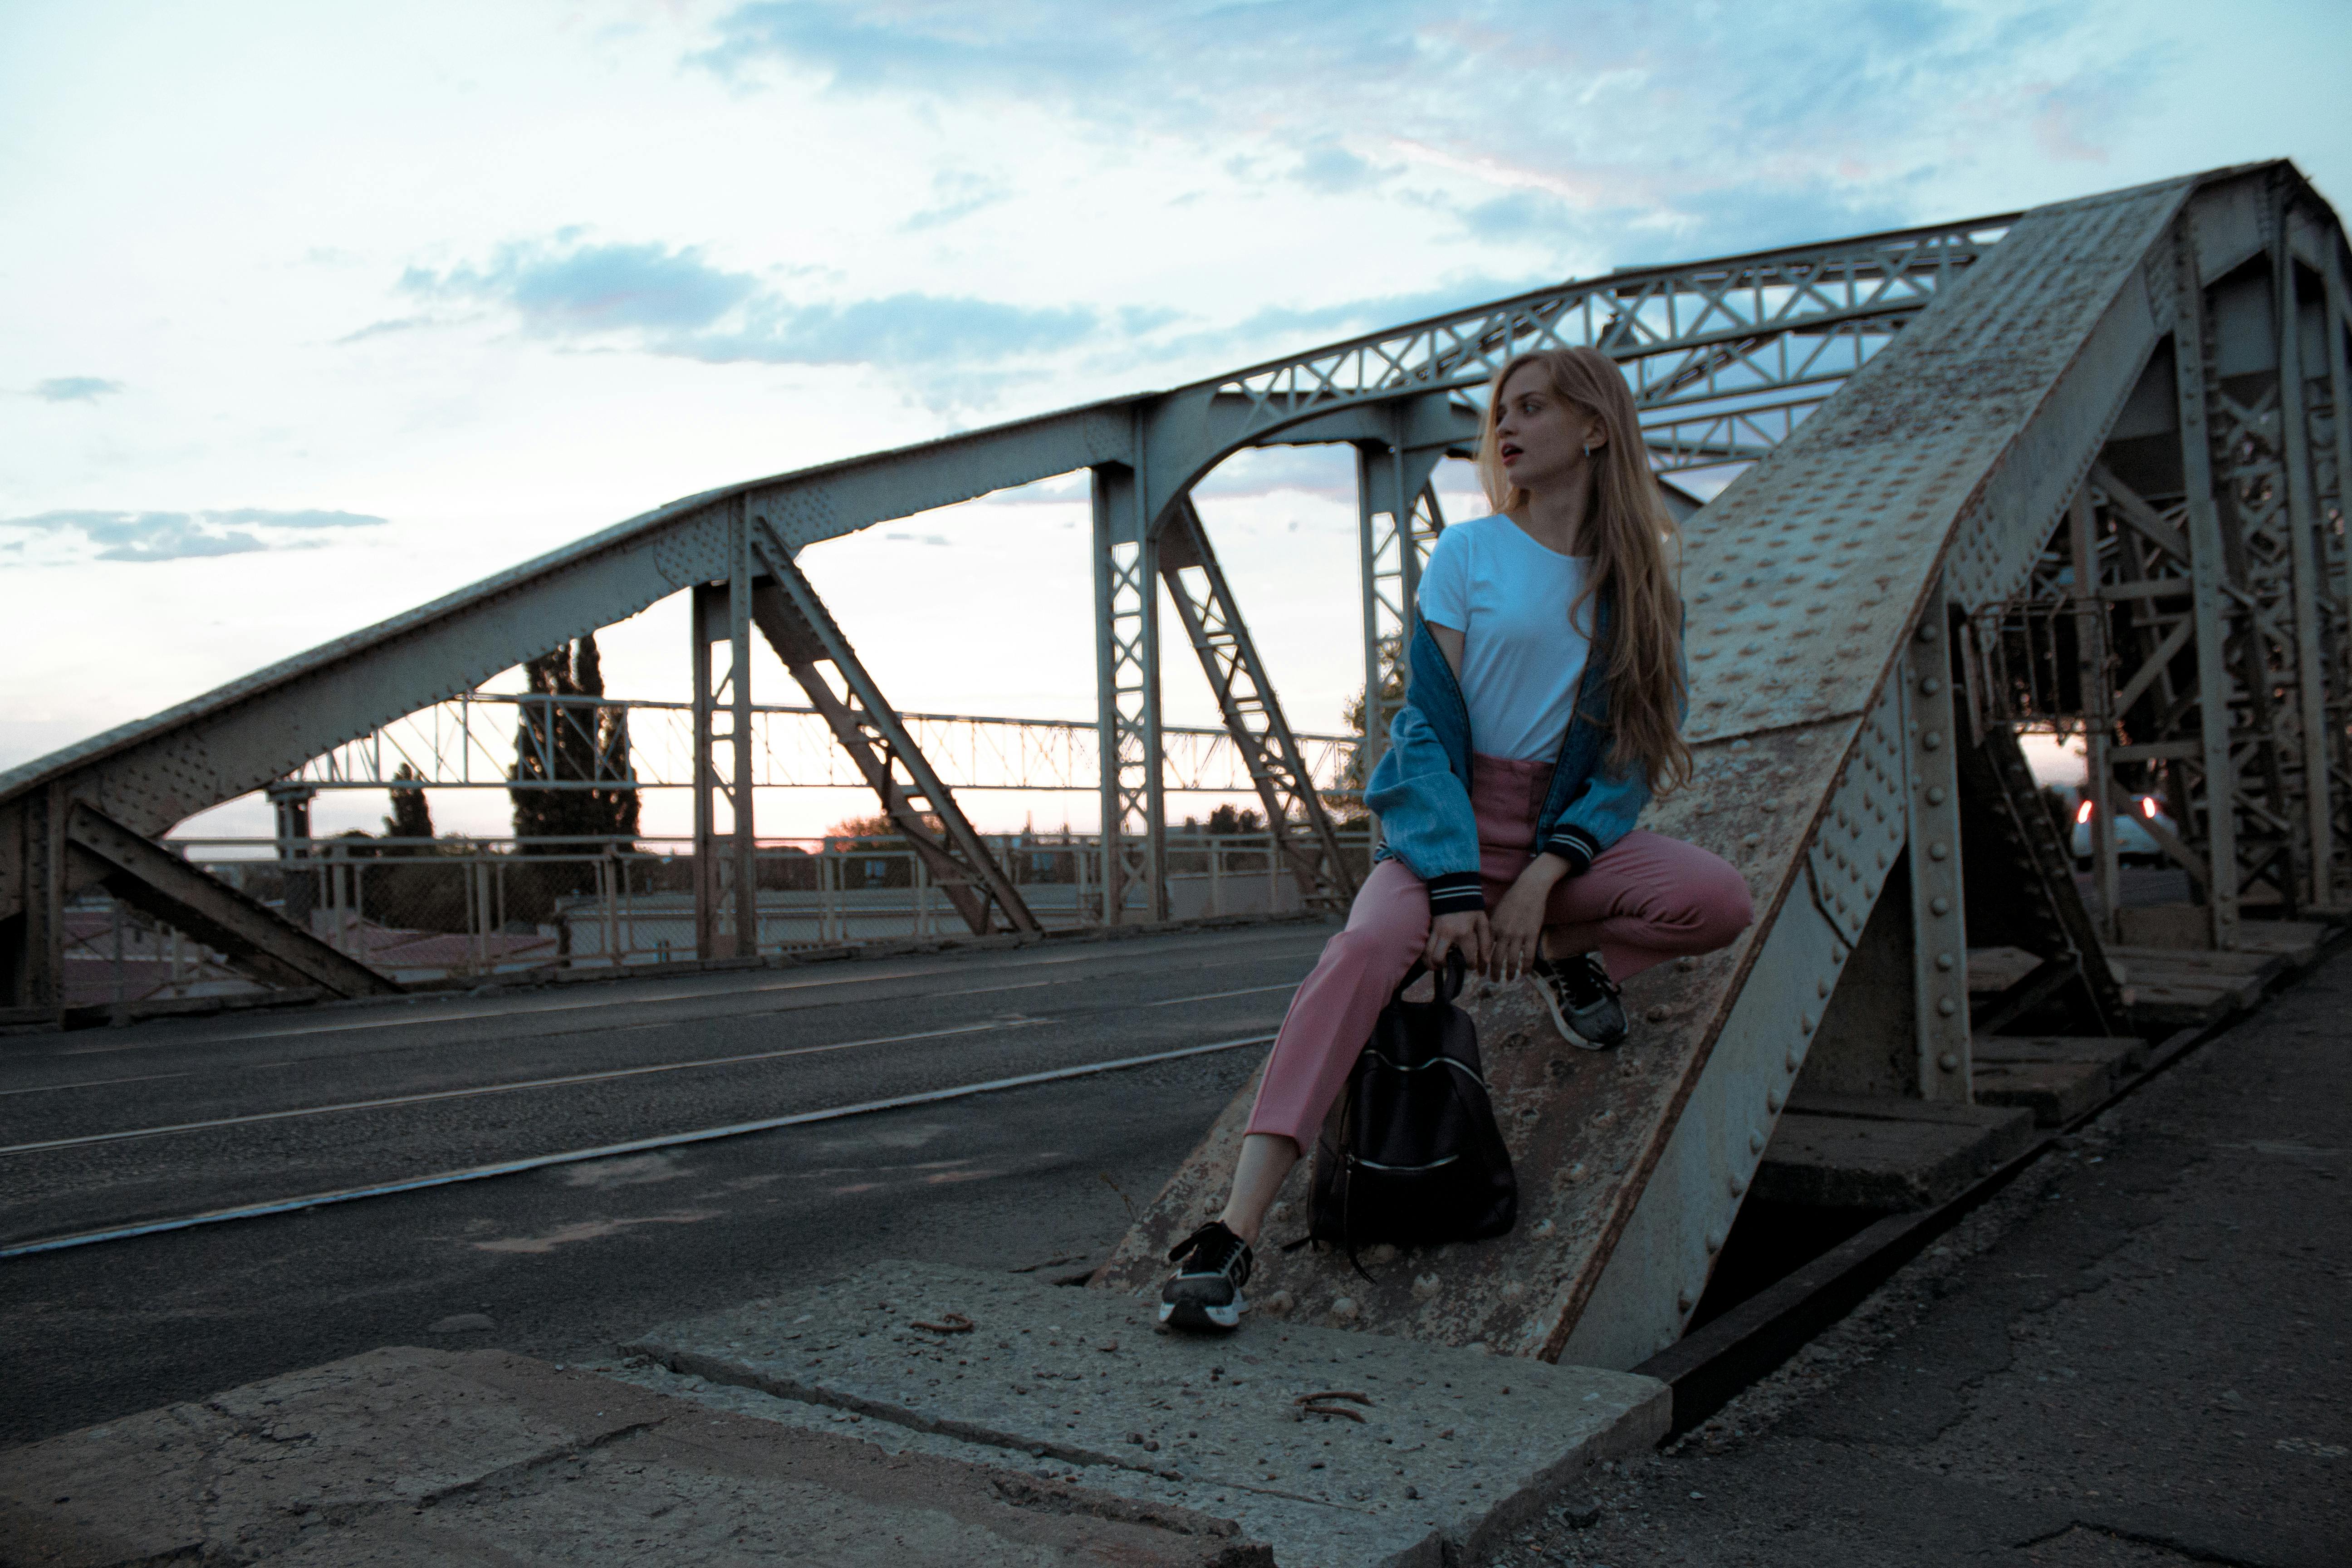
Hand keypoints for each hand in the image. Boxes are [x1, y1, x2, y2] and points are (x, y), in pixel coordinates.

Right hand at [1424, 910, 1489, 974]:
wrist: (1454, 891)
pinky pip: (1425, 947)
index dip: (1470, 966)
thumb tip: (1486, 961)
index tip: (1470, 965)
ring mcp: (1436, 932)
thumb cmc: (1471, 908)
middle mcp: (1447, 935)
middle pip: (1438, 958)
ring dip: (1432, 963)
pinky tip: (1434, 956)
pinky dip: (1427, 955)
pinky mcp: (1430, 929)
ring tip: (1439, 964)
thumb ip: (1485, 942)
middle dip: (1443, 966)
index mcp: (1464, 934)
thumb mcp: (1482, 923)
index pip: (1466, 958)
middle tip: (1450, 965)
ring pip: (1427, 954)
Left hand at [1488, 856, 1568, 980]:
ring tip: (1508, 979)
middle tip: (1493, 980)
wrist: (1529, 890)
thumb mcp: (1496, 913)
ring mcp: (1518, 935)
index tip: (1480, 972)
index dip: (1481, 964)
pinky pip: (1528, 956)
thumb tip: (1486, 941)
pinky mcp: (1532, 935)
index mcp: (1493, 927)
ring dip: (1509, 973)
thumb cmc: (1512, 899)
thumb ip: (1492, 928)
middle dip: (1493, 972)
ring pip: (1512, 961)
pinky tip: (1525, 973)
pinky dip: (1526, 967)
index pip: (1484, 950)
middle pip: (1496, 959)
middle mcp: (1503, 933)